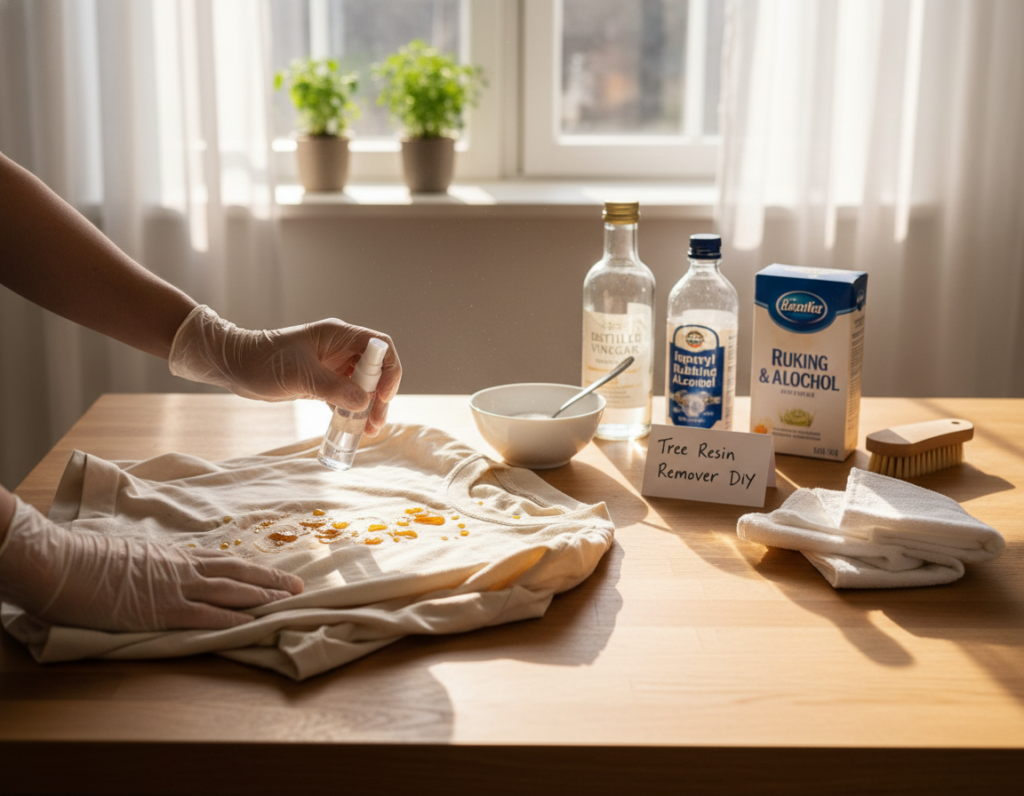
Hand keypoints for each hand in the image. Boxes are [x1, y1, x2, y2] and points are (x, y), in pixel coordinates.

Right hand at [0, 497, 303, 631]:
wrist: (64, 563)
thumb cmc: (89, 561)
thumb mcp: (130, 557)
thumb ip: (153, 565)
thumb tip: (161, 570)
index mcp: (174, 557)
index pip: (223, 562)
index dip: (251, 569)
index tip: (274, 573)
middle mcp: (182, 568)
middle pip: (237, 572)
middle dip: (270, 579)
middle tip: (299, 586)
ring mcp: (174, 588)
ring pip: (229, 590)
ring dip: (261, 596)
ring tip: (288, 601)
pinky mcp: (161, 609)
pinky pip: (204, 615)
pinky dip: (230, 619)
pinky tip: (250, 623)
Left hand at [168, 306, 400, 435]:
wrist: (234, 366)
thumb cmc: (264, 361)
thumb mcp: (300, 375)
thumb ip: (333, 387)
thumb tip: (364, 402)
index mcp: (339, 336)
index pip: (380, 347)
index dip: (389, 370)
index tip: (382, 395)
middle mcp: (340, 349)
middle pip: (376, 370)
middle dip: (380, 396)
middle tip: (376, 421)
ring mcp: (333, 366)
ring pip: (363, 386)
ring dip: (368, 408)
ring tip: (368, 431)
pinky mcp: (323, 382)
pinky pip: (347, 396)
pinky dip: (352, 412)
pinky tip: (353, 429)